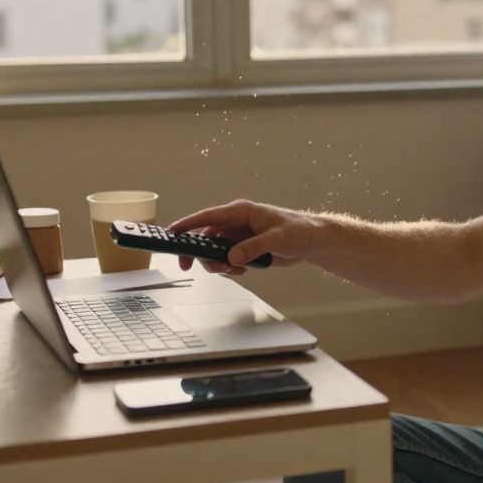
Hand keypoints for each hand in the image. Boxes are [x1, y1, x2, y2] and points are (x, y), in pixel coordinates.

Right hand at [169, 199, 314, 274]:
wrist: (311, 241)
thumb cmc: (298, 231)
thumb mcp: (276, 239)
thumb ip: (252, 248)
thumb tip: (232, 257)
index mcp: (241, 211)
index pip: (208, 216)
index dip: (188, 224)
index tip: (172, 233)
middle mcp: (236, 222)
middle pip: (205, 237)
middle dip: (199, 253)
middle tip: (192, 266)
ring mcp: (238, 236)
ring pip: (214, 251)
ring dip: (217, 263)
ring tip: (232, 270)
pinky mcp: (243, 248)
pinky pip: (226, 259)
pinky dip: (228, 267)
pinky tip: (241, 271)